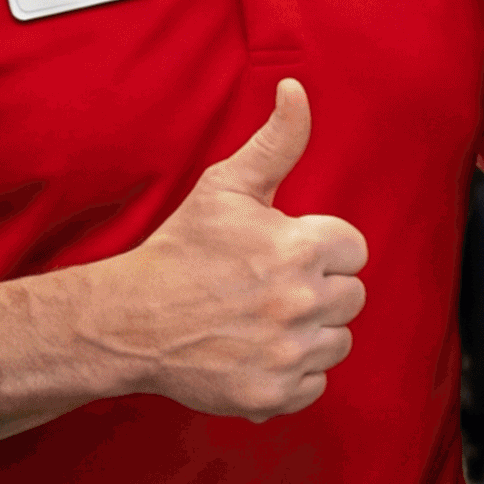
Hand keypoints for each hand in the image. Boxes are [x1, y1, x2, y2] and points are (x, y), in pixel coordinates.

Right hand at [108, 81, 366, 420]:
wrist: (130, 320)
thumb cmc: (181, 250)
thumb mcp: (227, 188)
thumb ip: (276, 141)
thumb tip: (296, 90)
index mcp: (299, 248)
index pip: (353, 250)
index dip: (320, 249)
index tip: (282, 253)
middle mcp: (300, 302)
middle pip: (352, 298)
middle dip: (318, 290)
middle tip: (269, 288)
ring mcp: (288, 352)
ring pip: (337, 342)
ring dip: (309, 333)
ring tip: (262, 320)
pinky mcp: (274, 393)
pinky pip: (316, 384)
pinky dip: (293, 374)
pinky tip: (258, 353)